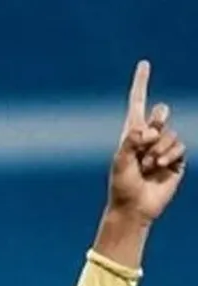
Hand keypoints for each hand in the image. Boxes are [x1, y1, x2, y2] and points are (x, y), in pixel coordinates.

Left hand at [109, 60, 185, 223]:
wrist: (134, 207)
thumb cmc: (122, 186)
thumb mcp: (120, 161)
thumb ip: (130, 140)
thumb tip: (147, 129)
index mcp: (131, 134)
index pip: (138, 103)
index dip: (141, 83)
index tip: (144, 64)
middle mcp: (148, 138)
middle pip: (160, 112)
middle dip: (156, 121)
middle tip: (146, 140)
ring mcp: (163, 148)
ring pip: (169, 132)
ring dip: (158, 148)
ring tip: (148, 165)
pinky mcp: (175, 159)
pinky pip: (179, 145)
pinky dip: (169, 154)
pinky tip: (159, 165)